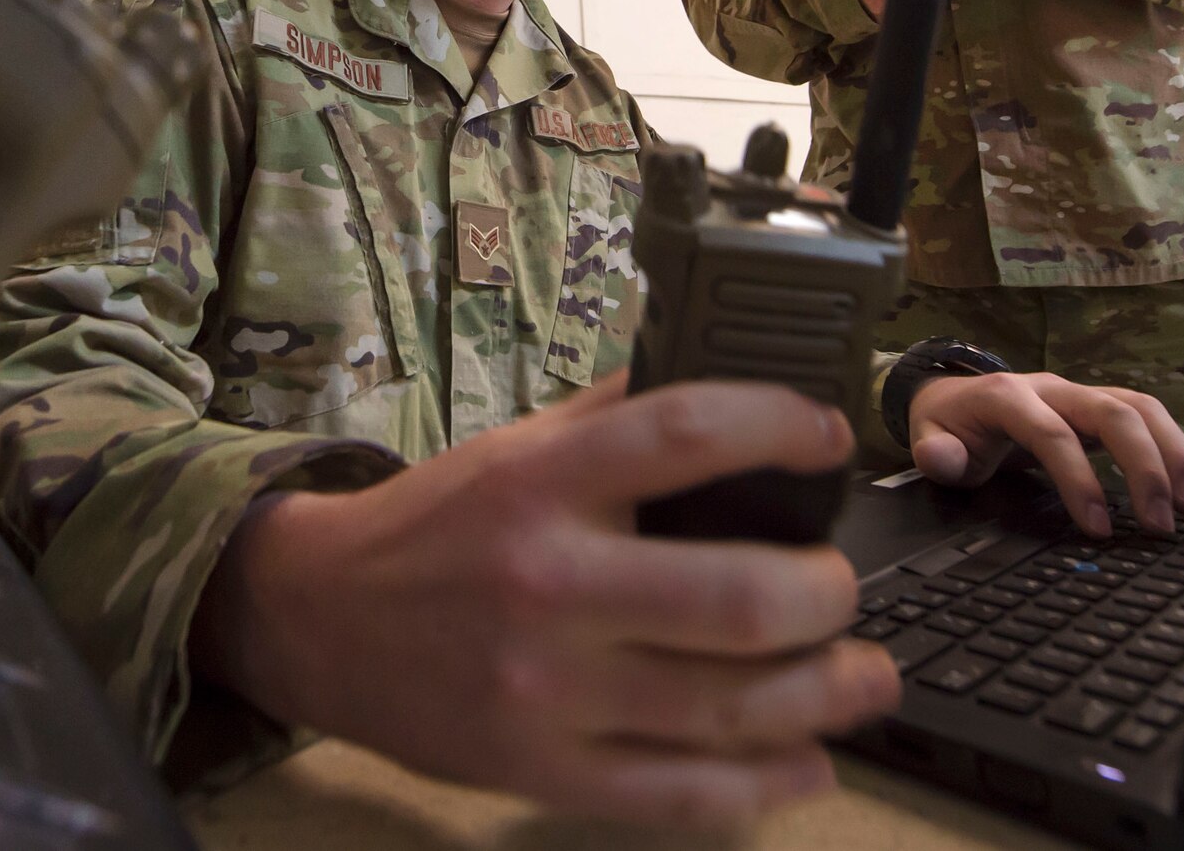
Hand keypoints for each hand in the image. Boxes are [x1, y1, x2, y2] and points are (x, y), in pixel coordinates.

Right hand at [191, 376, 900, 829]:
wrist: (317, 620)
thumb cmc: (433, 528)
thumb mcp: (512, 448)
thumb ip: (612, 417)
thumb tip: (731, 389)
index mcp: (539, 484)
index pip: (685, 434)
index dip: (779, 429)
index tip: (827, 438)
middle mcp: (546, 584)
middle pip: (736, 596)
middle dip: (826, 595)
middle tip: (842, 588)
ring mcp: (543, 690)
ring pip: (726, 707)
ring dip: (826, 695)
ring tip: (866, 676)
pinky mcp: (538, 768)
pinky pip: (677, 794)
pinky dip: (763, 785)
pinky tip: (808, 762)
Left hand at [908, 372, 1183, 537]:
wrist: (956, 395)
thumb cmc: (949, 424)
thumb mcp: (930, 438)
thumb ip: (936, 452)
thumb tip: (944, 460)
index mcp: (1008, 397)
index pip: (1052, 433)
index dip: (1079, 480)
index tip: (1099, 528)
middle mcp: (1053, 388)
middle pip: (1113, 412)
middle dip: (1145, 466)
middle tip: (1163, 523)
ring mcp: (1081, 393)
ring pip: (1141, 409)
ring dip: (1175, 455)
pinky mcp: (1101, 405)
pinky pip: (1150, 417)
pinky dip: (1180, 449)